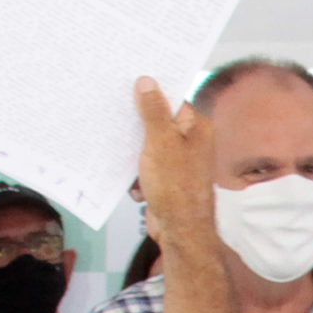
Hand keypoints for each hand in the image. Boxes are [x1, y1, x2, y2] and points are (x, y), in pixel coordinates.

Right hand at [134, 78, 217, 245]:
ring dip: (134, 153)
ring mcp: (178, 160)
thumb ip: (154, 111)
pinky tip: (137, 184)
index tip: (128, 81)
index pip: (172, 98)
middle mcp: (191, 141)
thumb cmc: (177, 188)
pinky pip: (145, 165)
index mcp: (196, 127)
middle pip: (157, 120)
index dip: (151, 91)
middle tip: (115, 113)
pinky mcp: (167, 177)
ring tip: (128, 158)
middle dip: (137, 123)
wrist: (179, 231)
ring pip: (147, 144)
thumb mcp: (161, 142)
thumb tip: (147, 82)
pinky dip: (137, 174)